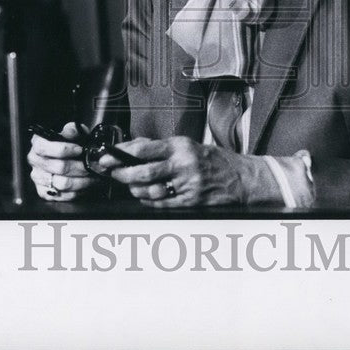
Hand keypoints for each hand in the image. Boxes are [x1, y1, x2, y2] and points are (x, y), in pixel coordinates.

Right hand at [27, 122, 109, 200]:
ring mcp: (38, 178)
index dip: (63, 149)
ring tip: (93, 176)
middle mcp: (35, 161)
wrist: (63, 157)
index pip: (44, 148)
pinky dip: (78, 191)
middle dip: (80, 167)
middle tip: (93, 165)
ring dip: (82, 181)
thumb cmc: (67, 144)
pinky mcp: (44, 192)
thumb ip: (72, 130)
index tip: (79, 149)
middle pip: (58, 167)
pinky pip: (63, 196)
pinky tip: (86, 184)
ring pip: (62, 183)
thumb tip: (72, 132)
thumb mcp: (71, 133)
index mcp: (38, 144)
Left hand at [106, 136, 254, 207]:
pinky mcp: (191, 202)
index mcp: (180, 146)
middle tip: (112, 174)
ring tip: (130, 186)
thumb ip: (160, 148)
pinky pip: (162, 203)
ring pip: (150, 190)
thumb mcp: (188, 145)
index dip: (121, 154)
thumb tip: (132, 147)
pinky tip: (145, 196)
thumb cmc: (212, 160)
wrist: (241, 178)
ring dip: (135, 190)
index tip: (107, 156)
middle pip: (143, 172)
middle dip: (122, 175)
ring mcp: (187, 185)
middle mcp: (183, 164)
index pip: (143, 149)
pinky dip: (149, 200)